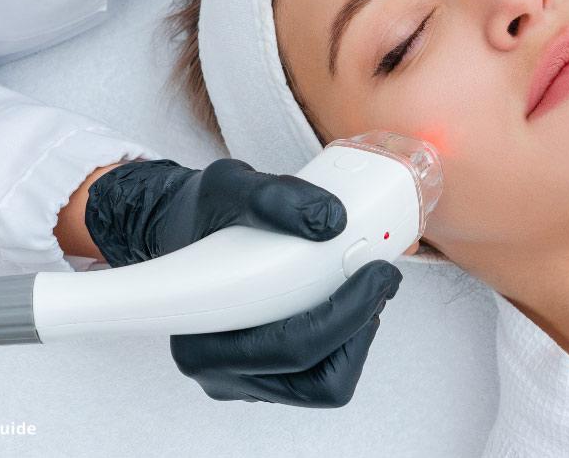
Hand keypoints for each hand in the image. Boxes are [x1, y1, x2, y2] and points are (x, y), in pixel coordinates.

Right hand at [85, 158, 402, 406]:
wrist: (186, 230)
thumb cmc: (202, 216)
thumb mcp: (229, 185)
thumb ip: (275, 195)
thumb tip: (332, 220)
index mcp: (202, 343)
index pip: (290, 349)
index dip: (345, 317)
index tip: (374, 274)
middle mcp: (221, 372)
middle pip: (318, 378)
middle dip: (361, 324)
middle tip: (381, 276)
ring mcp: (246, 380)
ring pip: (326, 383)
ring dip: (357, 335)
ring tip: (365, 286)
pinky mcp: (267, 376)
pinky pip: (321, 374)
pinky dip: (345, 338)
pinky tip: (347, 297)